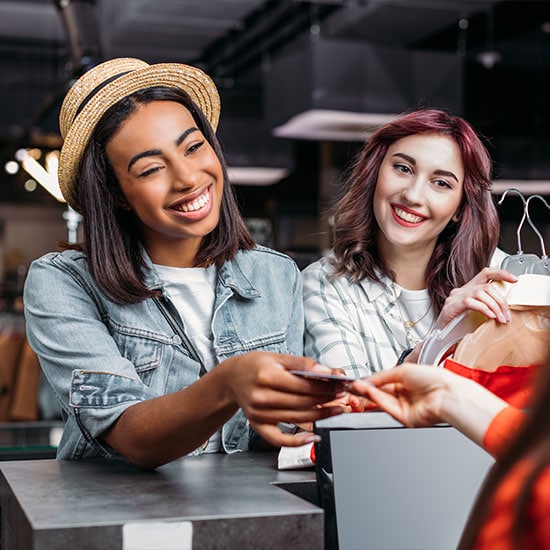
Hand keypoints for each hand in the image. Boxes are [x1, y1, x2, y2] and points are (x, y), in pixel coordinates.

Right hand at [223, 352, 345, 446]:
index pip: (304, 385)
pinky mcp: (258, 425)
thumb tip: (327, 371)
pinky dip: (297, 442)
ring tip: (336, 409)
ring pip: (297, 418)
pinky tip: (314, 437)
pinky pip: (279, 439)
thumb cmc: (256, 366)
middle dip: (327, 400)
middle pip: (303, 402)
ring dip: (321, 416)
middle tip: (342, 396)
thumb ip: (304, 364)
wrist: (232, 378)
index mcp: (267, 376)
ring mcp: (259, 414)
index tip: (340, 385)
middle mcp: (261, 396)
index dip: (326, 386)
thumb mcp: (278, 357)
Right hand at [348, 363, 453, 426]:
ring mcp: (405, 407)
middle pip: (381, 393)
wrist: (446, 394)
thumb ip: (383, 376)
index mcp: (409, 382)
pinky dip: (376, 400)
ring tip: (358, 387)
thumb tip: (369, 379)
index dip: (372, 381)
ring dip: (369, 393)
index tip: (360, 380)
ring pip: (382, 401)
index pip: (385, 383)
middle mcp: (407, 395)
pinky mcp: (405, 418)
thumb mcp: (403, 370)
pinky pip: (387, 408)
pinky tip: (369, 392)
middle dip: (367, 388)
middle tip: (355, 385)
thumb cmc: (434, 379)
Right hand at [436, 268, 516, 327]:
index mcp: (468, 290)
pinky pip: (471, 302)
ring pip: (481, 292)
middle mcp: (461, 291)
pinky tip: (490, 317)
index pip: (485, 274)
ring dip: (494, 306)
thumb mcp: (475, 315)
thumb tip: (506, 311)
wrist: (439, 339)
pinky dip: (484, 309)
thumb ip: (487, 308)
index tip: (514, 279)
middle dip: (501, 300)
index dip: (500, 273)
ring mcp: (455, 297)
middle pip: (486, 286)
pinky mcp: (452, 305)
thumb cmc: (457, 328)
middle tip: (507, 315)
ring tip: (500, 319)